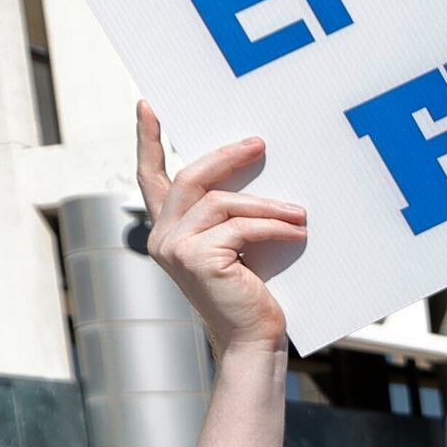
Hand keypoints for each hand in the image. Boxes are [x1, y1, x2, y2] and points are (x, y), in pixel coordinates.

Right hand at [133, 102, 297, 353]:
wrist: (253, 340)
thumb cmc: (249, 292)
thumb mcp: (234, 246)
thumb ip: (226, 215)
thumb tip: (252, 165)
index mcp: (167, 230)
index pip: (152, 177)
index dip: (148, 140)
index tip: (148, 106)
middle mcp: (162, 237)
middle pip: (191, 178)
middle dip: (227, 157)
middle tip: (259, 143)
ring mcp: (175, 248)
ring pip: (222, 203)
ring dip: (267, 205)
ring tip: (298, 213)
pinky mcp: (197, 259)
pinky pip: (241, 227)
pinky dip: (273, 228)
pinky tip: (297, 231)